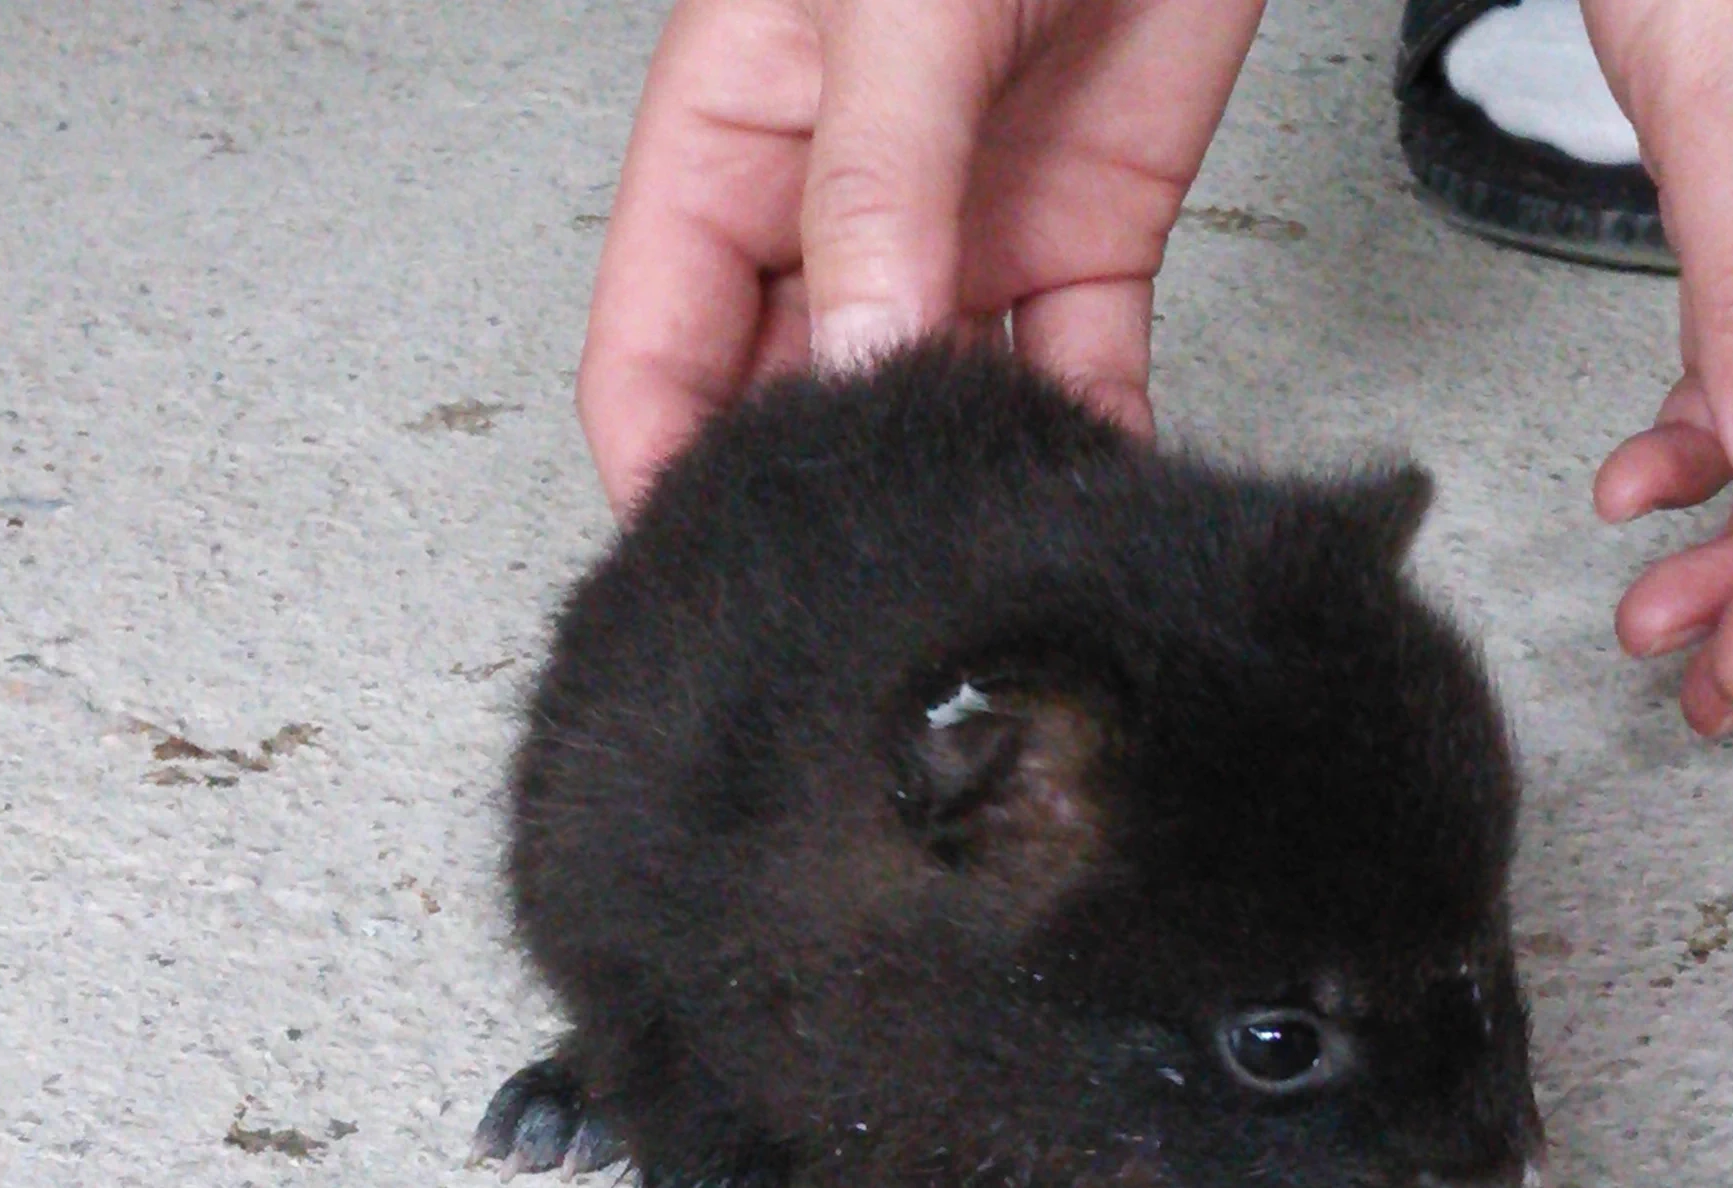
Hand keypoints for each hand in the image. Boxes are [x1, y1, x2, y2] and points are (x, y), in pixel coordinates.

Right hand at [577, 0, 1263, 516]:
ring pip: (922, 409)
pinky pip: (1065, 381)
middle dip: (807, 495)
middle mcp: (834, 216)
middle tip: (840, 584)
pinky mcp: (1079, 254)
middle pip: (782, 400)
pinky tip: (1066, 501)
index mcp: (728, 143)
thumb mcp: (894, 8)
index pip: (654, 344)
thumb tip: (848, 367)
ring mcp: (957, 242)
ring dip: (941, 484)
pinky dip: (1072, 446)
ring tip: (957, 551)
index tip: (697, 563)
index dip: (662, 460)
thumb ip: (872, 192)